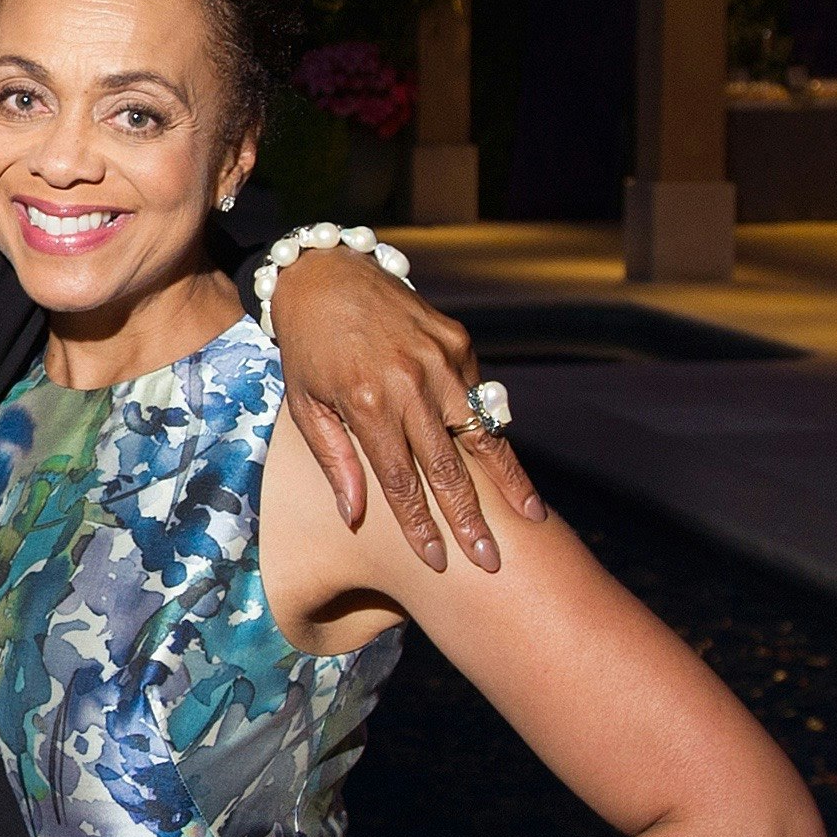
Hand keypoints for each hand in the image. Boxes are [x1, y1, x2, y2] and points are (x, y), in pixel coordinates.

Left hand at [271, 246, 544, 571]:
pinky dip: (490, 429)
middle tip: (491, 560)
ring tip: (531, 517)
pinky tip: (506, 466)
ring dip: (506, 479)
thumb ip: (334, 461)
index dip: (420, 524)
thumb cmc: (307, 349)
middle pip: (448, 465)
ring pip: (480, 431)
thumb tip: (355, 517)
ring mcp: (440, 358)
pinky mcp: (458, 340)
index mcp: (366, 402)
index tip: (436, 561)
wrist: (326, 275)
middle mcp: (410, 381)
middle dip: (471, 518)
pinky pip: (478, 394)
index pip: (401, 479)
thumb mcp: (305, 405)